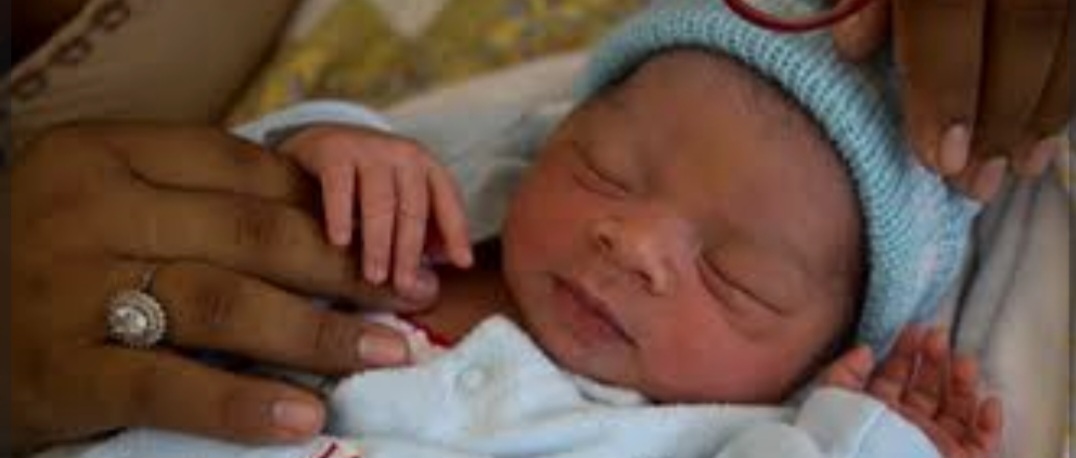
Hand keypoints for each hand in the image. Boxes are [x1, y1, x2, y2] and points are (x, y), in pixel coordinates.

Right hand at [10, 124, 421, 450]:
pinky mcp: (61, 370)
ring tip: (389, 351)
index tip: (392, 239)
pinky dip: (243, 402)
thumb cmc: (52, 260)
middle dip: (348, 266)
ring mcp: (69, 289)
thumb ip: (196, 202)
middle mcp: (85, 210)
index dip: (331, 206)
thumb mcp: (111, 205)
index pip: (243, 169)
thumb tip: (327, 221)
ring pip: (226, 302)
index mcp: (102, 154)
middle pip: (252, 232)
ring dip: (321, 331)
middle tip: (415, 295)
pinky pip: (170, 384)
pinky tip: (303, 417)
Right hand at [279, 124, 473, 302]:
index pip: (447, 200)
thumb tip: (442, 268)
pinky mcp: (333, 150)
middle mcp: (402, 154)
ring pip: (380, 202)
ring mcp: (368, 149)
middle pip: (413, 208)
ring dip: (378, 243)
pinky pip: (340, 187)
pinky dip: (341, 215)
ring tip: (374, 277)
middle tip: (404, 286)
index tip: (464, 264)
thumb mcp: (403, 198)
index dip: (457, 232)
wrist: (326, 141)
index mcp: (426, 165)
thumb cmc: (372, 182)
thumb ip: (425, 229)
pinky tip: (340, 242)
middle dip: (409, 251)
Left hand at [820, 327, 1001, 457]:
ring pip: (957, 410)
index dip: (906, 351)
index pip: (897, 377)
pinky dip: (988, 424)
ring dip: (963, 384)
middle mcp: (908, 427)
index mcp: (879, 413)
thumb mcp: (833, 399)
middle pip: (929, 389)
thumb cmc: (841, 439)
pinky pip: (981, 443)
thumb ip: (846, 372)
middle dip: (935, 360)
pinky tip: (988, 401)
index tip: (914, 329)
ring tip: (963, 360)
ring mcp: (933, 445)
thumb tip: (867, 349)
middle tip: (938, 336)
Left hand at [832, 0, 1070, 200]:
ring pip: (1070, 22)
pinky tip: (1048, 121)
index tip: (937, 156)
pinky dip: (1067, 74)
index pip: (946, 5)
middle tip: (976, 183)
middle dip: (1004, 111)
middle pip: (1030, 18)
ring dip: (1049, 101)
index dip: (946, 84)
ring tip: (1022, 166)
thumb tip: (854, 46)